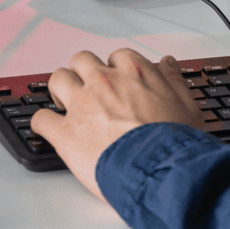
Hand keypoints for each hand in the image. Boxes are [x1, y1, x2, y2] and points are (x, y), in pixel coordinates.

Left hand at [29, 49, 203, 196]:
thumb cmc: (175, 143)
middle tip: (88, 91)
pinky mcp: (65, 132)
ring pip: (58, 79)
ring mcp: (82, 104)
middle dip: (83, 73)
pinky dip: (42, 124)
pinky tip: (49, 130)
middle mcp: (105, 82)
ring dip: (60, 90)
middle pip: (82, 60)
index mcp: (135, 74)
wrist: (160, 171)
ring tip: (65, 104)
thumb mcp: (188, 106)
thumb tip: (168, 64)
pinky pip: (40, 119)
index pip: (118, 57)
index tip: (117, 82)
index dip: (115, 70)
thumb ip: (174, 81)